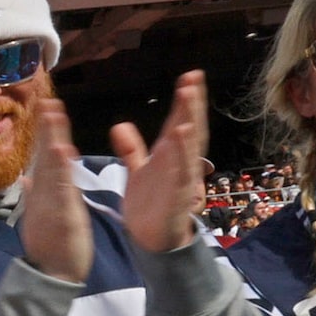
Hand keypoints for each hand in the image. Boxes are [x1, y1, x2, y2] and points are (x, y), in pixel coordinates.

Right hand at [16, 97, 92, 282]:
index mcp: (46, 190)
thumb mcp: (42, 212)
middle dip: (47, 127)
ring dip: (52, 138)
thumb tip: (25, 175)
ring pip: (52, 165)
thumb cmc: (53, 243)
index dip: (45, 130)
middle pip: (46, 153)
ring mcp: (52, 201)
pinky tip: (61, 149)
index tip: (47, 106)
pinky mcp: (62, 213)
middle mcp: (47, 191)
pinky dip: (60, 168)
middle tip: (47, 100)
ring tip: (53, 114)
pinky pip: (61, 187)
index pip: (45, 155)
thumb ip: (35, 192)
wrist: (53, 272)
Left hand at [110, 70, 209, 254]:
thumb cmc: (150, 205)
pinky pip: (181, 172)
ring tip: (189, 95)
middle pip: (189, 127)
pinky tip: (181, 135)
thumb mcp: (137, 171)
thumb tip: (121, 125)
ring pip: (190, 146)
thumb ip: (132, 149)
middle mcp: (178, 162)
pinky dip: (183, 154)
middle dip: (193, 103)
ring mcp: (181, 178)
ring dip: (190, 120)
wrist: (151, 239)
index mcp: (169, 155)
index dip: (185, 100)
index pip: (179, 121)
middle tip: (194, 77)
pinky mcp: (177, 195)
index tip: (189, 76)